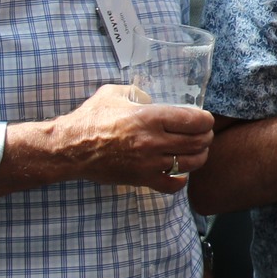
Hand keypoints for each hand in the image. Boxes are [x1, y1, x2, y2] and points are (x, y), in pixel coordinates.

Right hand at [54, 84, 215, 192]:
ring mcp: (149, 162)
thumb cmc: (91, 118)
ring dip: (199, 157)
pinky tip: (179, 172)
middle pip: (199, 142)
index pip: (196, 120)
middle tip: (203, 135)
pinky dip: (180, 180)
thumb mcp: (115, 94)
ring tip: (195, 151)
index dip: (206, 120)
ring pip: (191, 163)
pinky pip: (172, 185)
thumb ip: (137, 92)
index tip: (204, 119)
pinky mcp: (141, 179)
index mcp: (151, 117)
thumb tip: (151, 96)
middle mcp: (154, 141)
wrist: (70, 148)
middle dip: (206, 138)